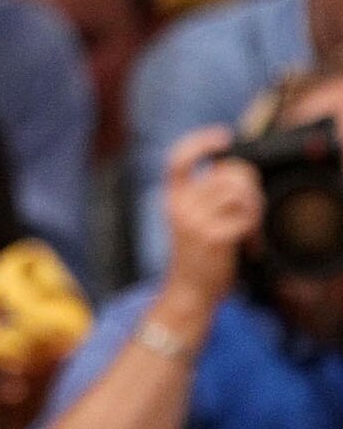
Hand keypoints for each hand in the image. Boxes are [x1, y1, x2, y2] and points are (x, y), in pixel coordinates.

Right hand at [159, 124, 262, 317]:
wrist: (188, 291)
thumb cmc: (195, 253)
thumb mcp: (189, 218)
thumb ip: (204, 194)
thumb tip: (238, 168)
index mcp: (172, 198)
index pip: (178, 159)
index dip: (201, 142)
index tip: (224, 137)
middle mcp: (180, 206)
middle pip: (225, 173)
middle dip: (247, 182)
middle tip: (252, 201)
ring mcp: (197, 222)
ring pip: (239, 192)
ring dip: (255, 204)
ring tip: (252, 220)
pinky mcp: (216, 239)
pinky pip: (247, 217)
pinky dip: (255, 226)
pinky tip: (250, 240)